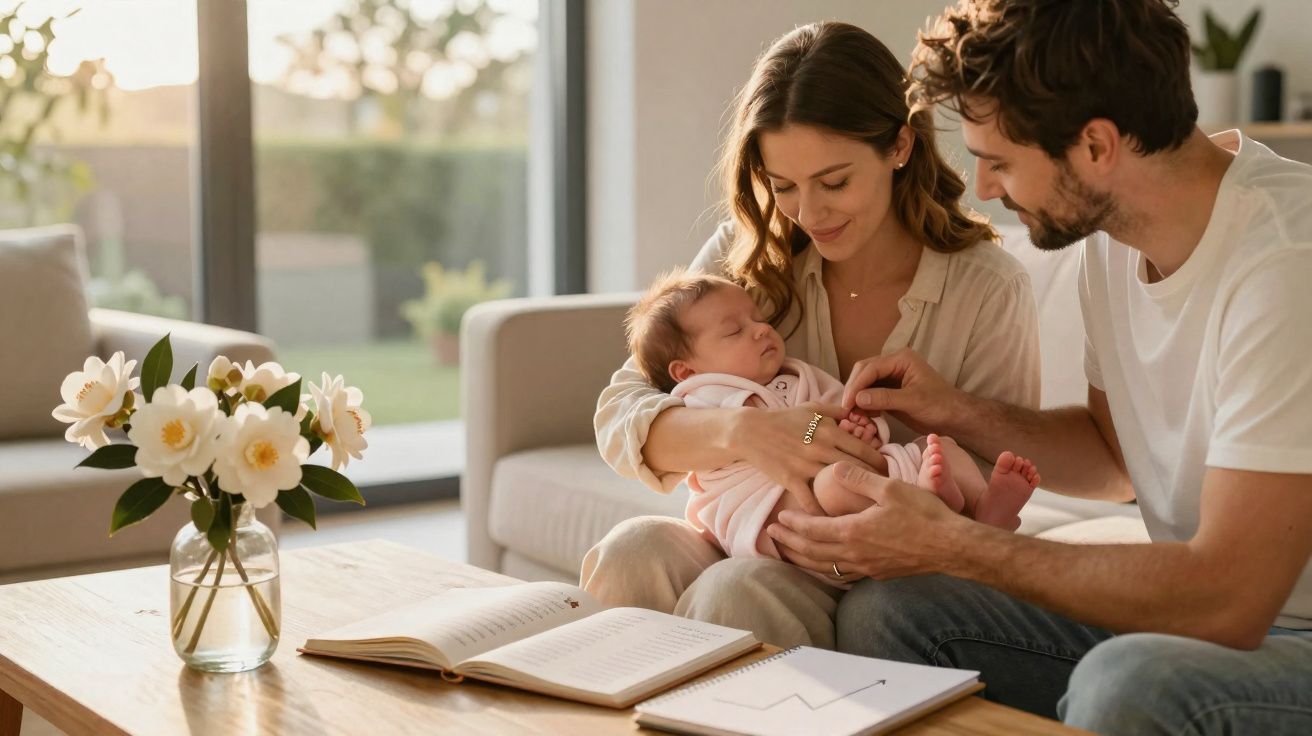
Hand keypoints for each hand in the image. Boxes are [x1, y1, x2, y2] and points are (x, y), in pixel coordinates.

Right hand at [733, 403, 886, 515]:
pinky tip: (832, 521)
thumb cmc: (783, 418)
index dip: (880, 461)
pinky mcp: (790, 479)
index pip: (864, 448)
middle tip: (883, 493)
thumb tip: (857, 413)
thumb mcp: (811, 408)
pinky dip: (822, 513)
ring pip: (836, 486)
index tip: (887, 471)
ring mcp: (805, 465)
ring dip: (852, 499)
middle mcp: (821, 448)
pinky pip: (810, 501)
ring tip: (866, 510)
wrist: (750, 431)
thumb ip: (836, 410)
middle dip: (872, 481)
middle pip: (856, 468)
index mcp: (829, 430)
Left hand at [766, 462, 968, 579]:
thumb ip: (858, 479)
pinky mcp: (879, 573)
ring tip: (789, 552)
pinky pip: (843, 575)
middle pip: (812, 553)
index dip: (793, 525)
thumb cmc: (924, 514)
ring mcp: (867, 568)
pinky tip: (825, 564)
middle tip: (772, 535)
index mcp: (853, 532)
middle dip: (789, 544)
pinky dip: (827, 569)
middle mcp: (855, 555)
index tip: (778, 518)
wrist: (952, 546)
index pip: (812, 531)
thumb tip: (833, 468)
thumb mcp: (889, 488)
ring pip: (825, 568)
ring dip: (804, 559)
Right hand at [841, 348, 962, 435]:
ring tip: (852, 415)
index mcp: (901, 359)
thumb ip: (885, 398)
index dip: (856, 385)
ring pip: (864, 384)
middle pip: (863, 372)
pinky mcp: (889, 392)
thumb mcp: (913, 401)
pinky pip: (870, 395)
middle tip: (845, 410)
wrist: (955, 418)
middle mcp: (893, 365)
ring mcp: (891, 378)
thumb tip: (858, 398)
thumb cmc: (940, 406)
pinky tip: (862, 417)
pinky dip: (863, 405)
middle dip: (853, 390)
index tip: (847, 404)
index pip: (870, 368)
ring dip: (856, 398)